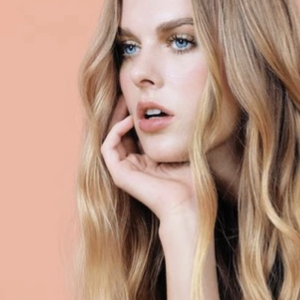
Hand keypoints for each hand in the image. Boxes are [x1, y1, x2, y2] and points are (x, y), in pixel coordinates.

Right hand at [101, 94, 197, 224]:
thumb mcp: (184, 153)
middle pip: (122, 135)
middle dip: (123, 114)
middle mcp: (135, 167)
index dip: (137, 118)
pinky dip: (115, 132)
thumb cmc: (191, 183)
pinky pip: (109, 147)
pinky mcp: (119, 175)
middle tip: (127, 95)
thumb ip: (177, 138)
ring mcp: (126, 172)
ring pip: (113, 139)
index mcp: (149, 165)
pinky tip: (129, 121)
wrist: (186, 205)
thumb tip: (186, 114)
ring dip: (117, 119)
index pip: (137, 137)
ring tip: (126, 102)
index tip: (143, 101)